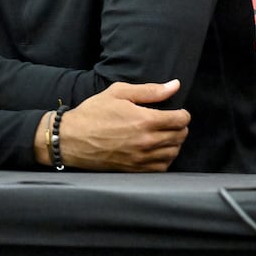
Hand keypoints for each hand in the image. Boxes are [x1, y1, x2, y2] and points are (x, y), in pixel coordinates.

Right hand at [55, 80, 189, 171]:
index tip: (178, 112)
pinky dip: (164, 159)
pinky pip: (161, 168)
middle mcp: (146, 142)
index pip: (180, 120)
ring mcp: (141, 158)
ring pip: (173, 153)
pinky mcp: (135, 170)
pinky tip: (157, 150)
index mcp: (145, 120)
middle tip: (171, 122)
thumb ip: (150, 90)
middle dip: (180, 127)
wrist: (71, 138)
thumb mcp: (119, 93)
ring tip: (164, 135)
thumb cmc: (93, 113)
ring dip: (174, 143)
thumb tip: (174, 85)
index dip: (183, 114)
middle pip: (180, 136)